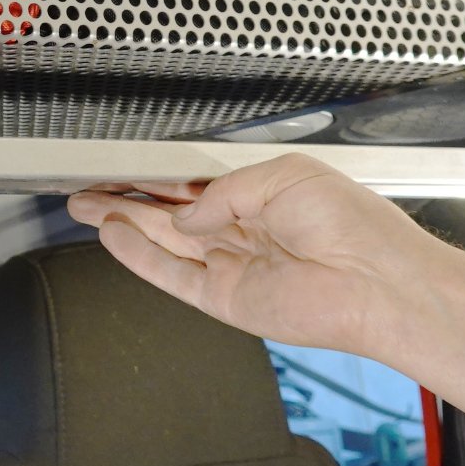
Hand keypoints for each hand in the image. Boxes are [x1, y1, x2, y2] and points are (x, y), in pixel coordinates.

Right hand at [65, 154, 464, 429]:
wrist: (377, 282)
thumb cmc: (355, 227)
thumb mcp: (285, 178)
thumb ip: (224, 192)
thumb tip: (185, 212)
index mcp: (265, 197)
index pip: (198, 186)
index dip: (159, 176)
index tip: (125, 165)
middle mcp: (246, 232)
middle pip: (172, 214)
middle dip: (128, 199)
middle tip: (89, 188)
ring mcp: (234, 267)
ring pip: (165, 244)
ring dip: (125, 224)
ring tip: (87, 207)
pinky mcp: (227, 300)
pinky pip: (173, 276)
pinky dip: (140, 257)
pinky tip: (113, 235)